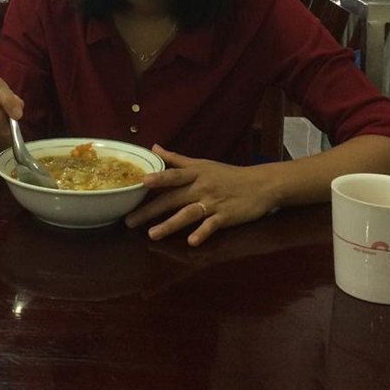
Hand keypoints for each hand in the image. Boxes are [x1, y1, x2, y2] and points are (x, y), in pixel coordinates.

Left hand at [125, 145, 277, 245]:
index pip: (173, 175)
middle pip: (173, 198)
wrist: (260, 184)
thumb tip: (153, 148)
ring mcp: (213, 202)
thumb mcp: (202, 163)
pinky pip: (211, 226)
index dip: (158, 178)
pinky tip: (191, 242)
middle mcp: (201, 187)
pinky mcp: (226, 217)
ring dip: (170, 224)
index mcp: (195, 173)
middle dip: (151, 210)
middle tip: (130, 221)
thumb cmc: (227, 174)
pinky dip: (202, 233)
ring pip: (188, 214)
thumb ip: (176, 159)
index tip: (141, 182)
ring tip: (152, 235)